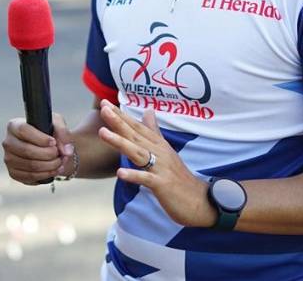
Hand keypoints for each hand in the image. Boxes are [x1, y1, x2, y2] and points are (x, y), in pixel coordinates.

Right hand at [2, 114, 74, 184]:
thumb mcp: (57, 124)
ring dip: (49, 166)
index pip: (24, 131)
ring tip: (60, 162)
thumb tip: (66, 151)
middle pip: (27, 151)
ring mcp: (9, 159)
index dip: (40, 138)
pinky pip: (30, 177)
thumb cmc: (49, 132)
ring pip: (30, 166)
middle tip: (60, 154)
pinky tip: (55, 170)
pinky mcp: (13, 173)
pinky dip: (45, 175)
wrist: (46, 148)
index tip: (54, 142)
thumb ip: (63, 132)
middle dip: (48, 154)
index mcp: (14, 126)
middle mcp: (8, 142)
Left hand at [97, 100, 215, 227]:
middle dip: (118, 122)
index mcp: (158, 145)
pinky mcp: (162, 184)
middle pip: (136, 135)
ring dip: (120, 142)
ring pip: (138, 152)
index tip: (104, 102)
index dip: (121, 115)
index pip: (137, 127)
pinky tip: (120, 173)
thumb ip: (155, 132)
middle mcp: (159, 152)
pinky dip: (134, 175)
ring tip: (102, 132)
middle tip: (103, 108)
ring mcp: (161, 168)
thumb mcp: (166, 151)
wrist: (200, 201)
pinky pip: (146, 179)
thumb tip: (148, 111)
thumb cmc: (178, 177)